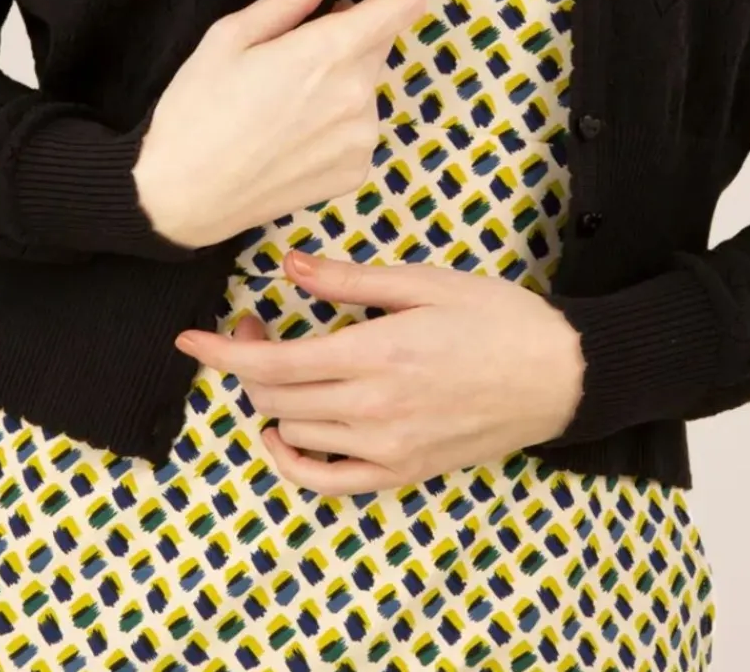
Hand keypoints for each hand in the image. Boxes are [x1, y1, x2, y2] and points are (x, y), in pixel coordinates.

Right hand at [133, 0, 428, 250]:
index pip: (404, 4)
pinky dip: (338, 114)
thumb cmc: (196, 109)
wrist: (179, 198)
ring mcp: (360, 140)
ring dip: (341, 73)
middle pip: (379, 40)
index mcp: (329, 54)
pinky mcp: (355, 173)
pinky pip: (359, 125)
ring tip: (284, 92)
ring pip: (366, 83)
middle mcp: (358, 97)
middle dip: (351, 25)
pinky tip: (291, 128)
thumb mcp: (232, 36)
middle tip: (299, 34)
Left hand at [174, 249, 585, 494]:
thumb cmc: (496, 317)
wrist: (558, 375)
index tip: (191, 339)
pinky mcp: (403, 473)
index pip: (276, 363)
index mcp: (378, 354)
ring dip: (271, 402)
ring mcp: (388, 449)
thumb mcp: (424, 281)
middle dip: (247, 364)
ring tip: (282, 367)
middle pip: (276, 398)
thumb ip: (350, 280)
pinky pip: (328, 481)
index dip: (225, 352)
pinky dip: (294, 462)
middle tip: (256, 325)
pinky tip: (285, 435)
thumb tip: (289, 267)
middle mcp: (375, 409)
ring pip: (295, 435)